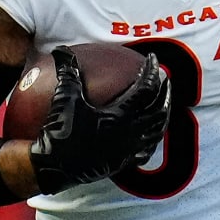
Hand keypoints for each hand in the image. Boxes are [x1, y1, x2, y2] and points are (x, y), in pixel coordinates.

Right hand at [30, 48, 170, 193]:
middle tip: (164, 80)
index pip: (146, 89)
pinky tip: (149, 133)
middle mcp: (131, 133)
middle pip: (159, 110)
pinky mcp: (124, 163)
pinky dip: (152, 138)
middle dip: (165, 93)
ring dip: (163, 115)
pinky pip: (147, 150)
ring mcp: (129, 151)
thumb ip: (68, 72)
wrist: (54, 169)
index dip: (151, 71)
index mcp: (121, 116)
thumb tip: (62, 51)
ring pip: (157, 131)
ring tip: (162, 103)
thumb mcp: (65, 98)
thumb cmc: (60, 133)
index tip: (152, 59)